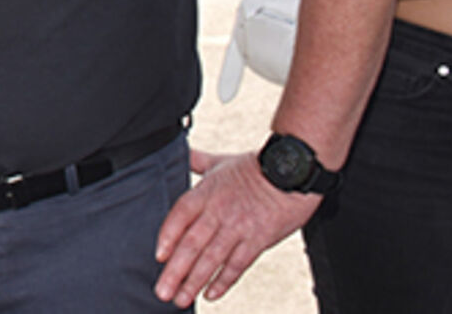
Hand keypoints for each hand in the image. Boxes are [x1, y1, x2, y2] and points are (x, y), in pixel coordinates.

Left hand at [152, 148, 319, 306]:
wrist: (293, 171)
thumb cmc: (257, 166)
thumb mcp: (221, 161)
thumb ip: (197, 161)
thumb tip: (181, 152)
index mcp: (206, 192)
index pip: (180, 216)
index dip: (168, 237)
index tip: (158, 256)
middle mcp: (218, 211)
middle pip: (191, 244)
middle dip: (175, 271)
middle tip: (162, 291)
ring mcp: (238, 227)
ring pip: (212, 258)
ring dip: (194, 281)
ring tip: (181, 299)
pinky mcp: (258, 239)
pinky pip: (238, 264)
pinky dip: (224, 281)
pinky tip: (211, 294)